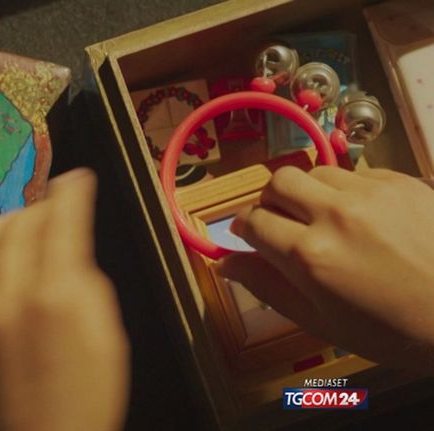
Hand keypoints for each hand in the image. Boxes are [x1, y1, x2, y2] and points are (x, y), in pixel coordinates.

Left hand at [0, 168, 128, 430]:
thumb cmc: (87, 396)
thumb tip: (71, 240)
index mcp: (54, 297)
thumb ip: (86, 279)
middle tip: (49, 209)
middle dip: (35, 209)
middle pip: (14, 227)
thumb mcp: (107, 335)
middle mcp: (3, 299)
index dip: (70, 193)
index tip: (75, 181)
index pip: (59, 220)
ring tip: (10, 229)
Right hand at [216, 166, 433, 370]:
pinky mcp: (401, 181)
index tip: (250, 237)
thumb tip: (226, 264)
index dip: (245, 230)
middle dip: (271, 201)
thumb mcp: (322, 322)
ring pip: (315, 172)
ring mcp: (371, 192)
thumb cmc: (393, 331)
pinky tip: (364, 219)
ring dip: (308, 192)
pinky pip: (355, 173)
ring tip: (325, 219)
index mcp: (310, 256)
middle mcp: (335, 214)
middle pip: (278, 181)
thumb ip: (268, 288)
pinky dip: (347, 191)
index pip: (252, 222)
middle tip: (283, 224)